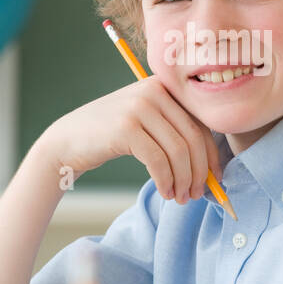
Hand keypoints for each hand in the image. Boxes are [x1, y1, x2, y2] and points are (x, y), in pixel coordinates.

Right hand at [38, 76, 224, 208]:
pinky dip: (166, 180)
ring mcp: (139, 107)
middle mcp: (154, 91)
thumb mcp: (147, 123)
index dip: (212, 155)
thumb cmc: (111, 136)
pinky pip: (158, 161)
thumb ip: (175, 131)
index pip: (201, 123)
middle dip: (200, 171)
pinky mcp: (126, 128)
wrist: (68, 139)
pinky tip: (165, 191)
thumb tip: (212, 165)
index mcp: (165, 86)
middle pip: (193, 137)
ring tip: (180, 197)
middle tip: (197, 194)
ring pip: (178, 151)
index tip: (214, 179)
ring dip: (184, 180)